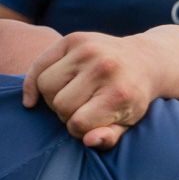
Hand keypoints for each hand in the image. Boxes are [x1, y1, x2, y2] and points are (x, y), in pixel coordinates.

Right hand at [25, 30, 167, 147]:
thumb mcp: (130, 121)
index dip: (79, 130)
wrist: (146, 60)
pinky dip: (31, 83)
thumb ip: (110, 137)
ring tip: (71, 98)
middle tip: (81, 110)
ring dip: (52, 98)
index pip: (79, 123)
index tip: (89, 125)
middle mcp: (104, 68)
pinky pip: (38, 65)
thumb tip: (89, 141)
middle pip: (60, 104)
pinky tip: (32, 99)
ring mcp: (88, 50)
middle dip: (66, 114)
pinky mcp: (74, 39)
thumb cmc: (133, 96)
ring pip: (46, 85)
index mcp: (120, 92)